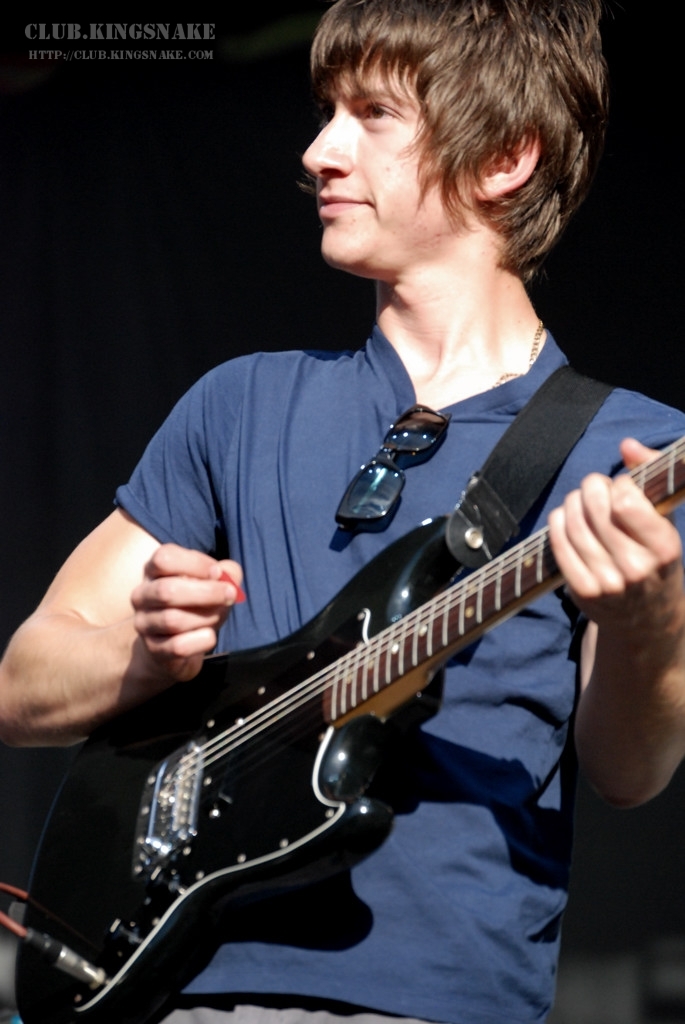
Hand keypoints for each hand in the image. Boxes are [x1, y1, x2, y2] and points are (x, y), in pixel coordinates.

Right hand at [130, 543, 244, 682]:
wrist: (179, 644)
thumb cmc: (199, 603)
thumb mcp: (215, 582)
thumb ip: (226, 571)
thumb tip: (222, 574)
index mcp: (153, 571)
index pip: (163, 559)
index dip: (195, 564)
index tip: (218, 572)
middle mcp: (142, 595)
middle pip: (166, 591)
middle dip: (206, 592)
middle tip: (231, 594)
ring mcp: (144, 624)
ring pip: (173, 620)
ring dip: (206, 617)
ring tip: (218, 616)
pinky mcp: (154, 650)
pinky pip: (177, 646)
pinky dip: (201, 641)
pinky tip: (209, 635)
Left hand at [548, 438, 683, 638]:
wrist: (647, 618)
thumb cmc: (654, 558)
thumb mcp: (664, 521)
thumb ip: (652, 476)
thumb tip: (628, 445)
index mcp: (664, 548)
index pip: (625, 501)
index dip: (617, 486)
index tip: (619, 488)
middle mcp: (637, 568)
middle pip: (595, 508)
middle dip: (590, 488)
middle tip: (593, 488)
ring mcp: (608, 583)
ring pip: (573, 524)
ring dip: (571, 503)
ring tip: (578, 502)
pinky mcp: (583, 591)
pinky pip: (559, 545)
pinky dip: (557, 524)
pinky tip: (563, 518)